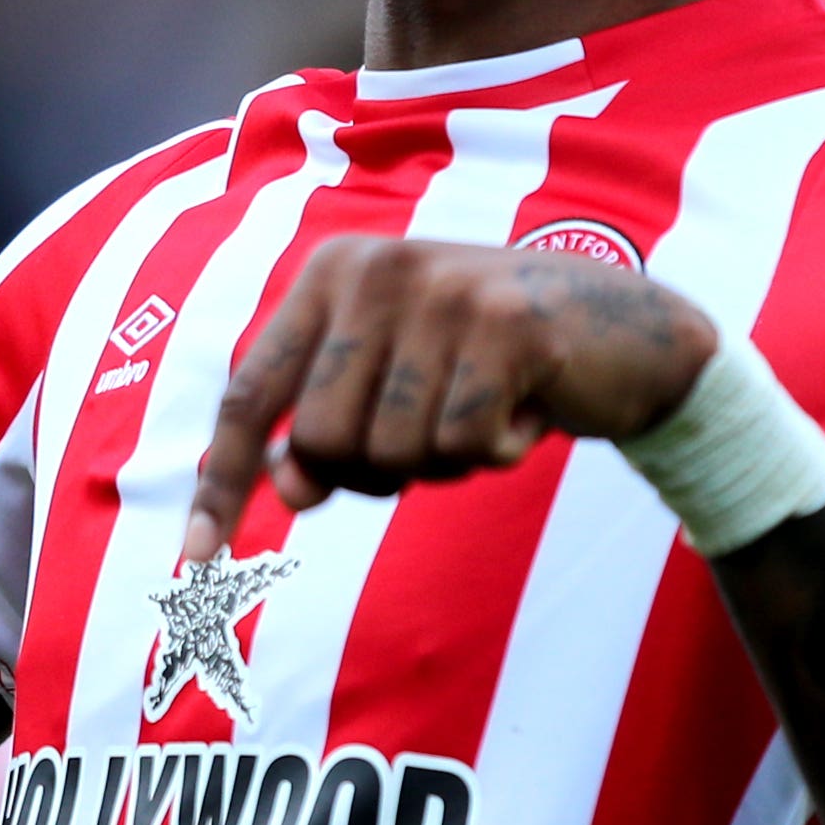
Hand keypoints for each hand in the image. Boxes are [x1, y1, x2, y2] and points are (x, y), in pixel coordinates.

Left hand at [182, 237, 716, 560]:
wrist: (630, 336)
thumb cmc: (493, 368)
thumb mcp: (398, 396)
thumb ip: (330, 437)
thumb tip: (288, 487)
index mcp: (332, 273)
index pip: (250, 392)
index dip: (222, 480)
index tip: (195, 556)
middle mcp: (375, 267)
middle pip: (320, 440)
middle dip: (373, 471)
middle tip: (435, 436)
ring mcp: (441, 290)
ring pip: (390, 450)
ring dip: (440, 463)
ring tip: (485, 414)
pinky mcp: (505, 325)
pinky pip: (461, 448)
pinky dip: (495, 454)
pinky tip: (526, 413)